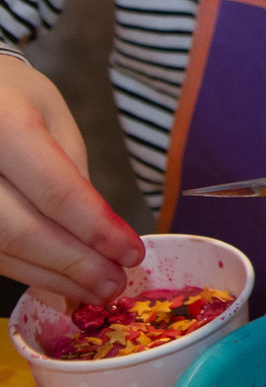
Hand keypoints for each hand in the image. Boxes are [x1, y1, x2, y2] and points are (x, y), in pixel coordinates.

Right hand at [0, 55, 143, 300]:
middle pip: (19, 230)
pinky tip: (54, 278)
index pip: (54, 190)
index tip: (133, 253)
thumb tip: (99, 238)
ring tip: (93, 289)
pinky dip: (21, 269)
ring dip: (49, 277)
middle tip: (116, 285)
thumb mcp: (51, 118)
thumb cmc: (10, 97)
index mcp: (3, 122)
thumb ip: (71, 173)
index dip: (96, 230)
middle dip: (74, 264)